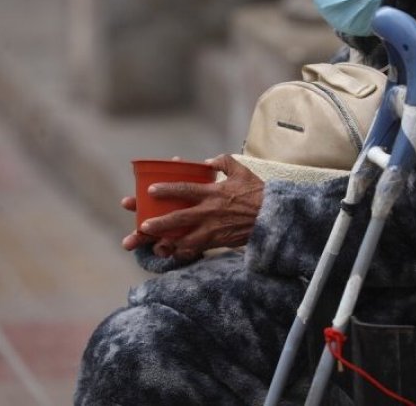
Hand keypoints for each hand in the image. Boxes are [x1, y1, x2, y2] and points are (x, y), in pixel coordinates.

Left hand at [131, 154, 263, 259]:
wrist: (274, 217)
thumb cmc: (258, 192)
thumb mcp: (241, 171)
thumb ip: (222, 162)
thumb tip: (207, 161)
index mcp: (213, 193)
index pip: (185, 190)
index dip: (166, 190)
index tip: (149, 191)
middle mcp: (209, 212)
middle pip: (178, 219)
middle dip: (158, 223)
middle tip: (142, 227)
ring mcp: (213, 229)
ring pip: (185, 240)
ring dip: (169, 244)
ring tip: (154, 246)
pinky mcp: (218, 242)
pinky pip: (198, 249)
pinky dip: (185, 252)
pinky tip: (174, 253)